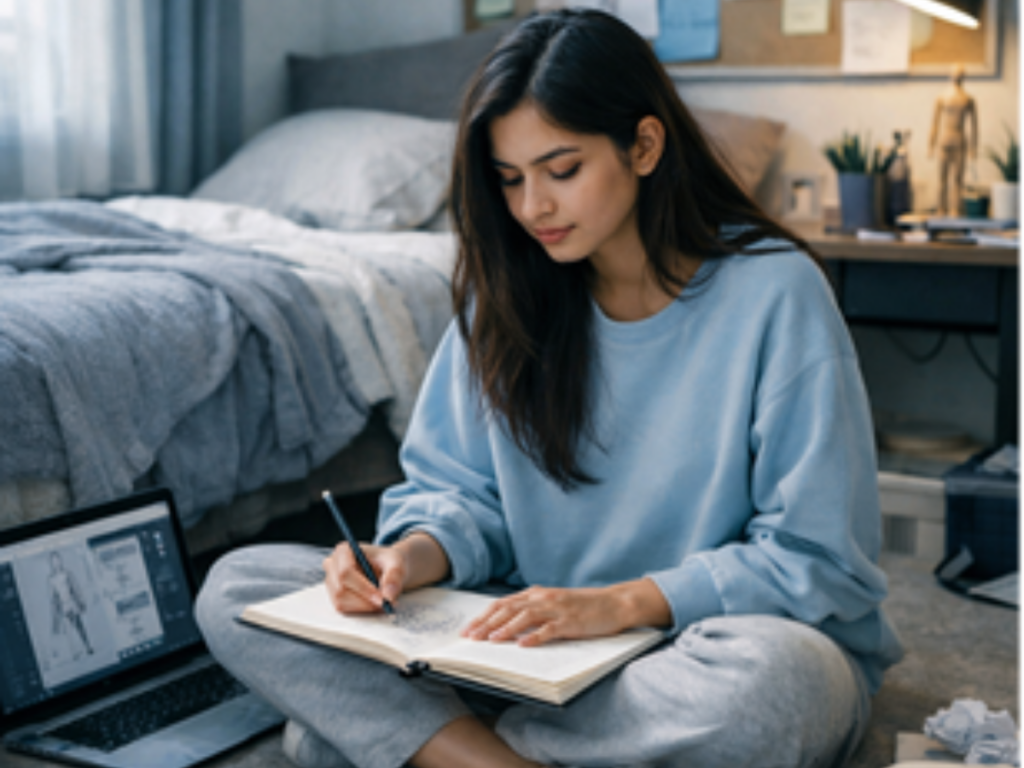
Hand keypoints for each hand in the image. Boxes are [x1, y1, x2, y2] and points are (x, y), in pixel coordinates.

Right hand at [322, 542, 405, 614]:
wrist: (389, 568)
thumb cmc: (389, 561)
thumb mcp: (396, 563)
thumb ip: (394, 576)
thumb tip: (388, 595)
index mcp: (344, 550)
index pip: (345, 572)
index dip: (363, 588)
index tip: (382, 599)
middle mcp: (332, 565)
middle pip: (341, 590)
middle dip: (365, 601)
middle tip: (386, 604)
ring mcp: (331, 581)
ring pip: (340, 602)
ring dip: (363, 607)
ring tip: (383, 603)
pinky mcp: (334, 595)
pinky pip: (343, 608)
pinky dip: (361, 610)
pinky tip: (374, 604)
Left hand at [462, 585, 636, 647]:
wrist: (614, 603)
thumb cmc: (582, 607)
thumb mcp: (553, 604)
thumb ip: (532, 611)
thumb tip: (504, 626)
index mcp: (536, 594)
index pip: (502, 604)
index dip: (483, 617)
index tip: (467, 630)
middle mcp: (543, 598)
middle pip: (508, 609)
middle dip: (487, 624)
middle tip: (470, 638)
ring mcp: (557, 609)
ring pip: (525, 616)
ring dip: (506, 628)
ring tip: (491, 640)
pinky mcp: (571, 621)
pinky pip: (550, 629)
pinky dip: (535, 637)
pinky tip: (523, 645)